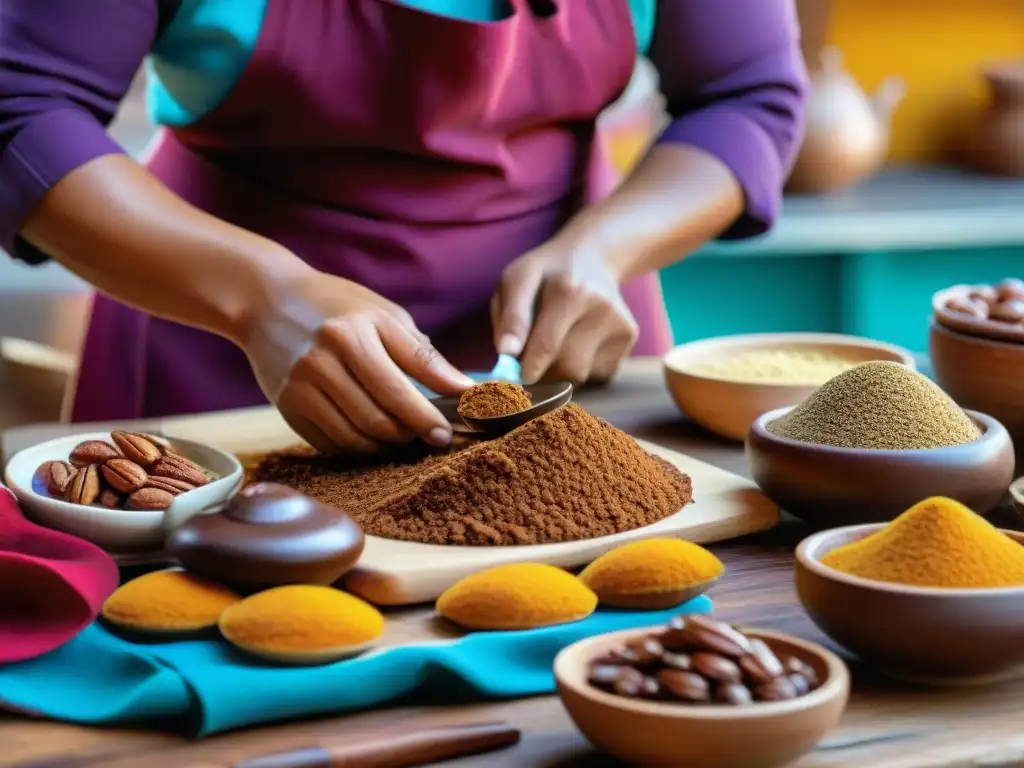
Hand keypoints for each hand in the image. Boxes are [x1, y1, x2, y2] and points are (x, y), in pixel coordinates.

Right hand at [243, 268, 472, 452]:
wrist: (267, 301)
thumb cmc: (338, 306)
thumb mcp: (383, 315)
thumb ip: (421, 353)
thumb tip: (462, 389)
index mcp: (352, 332)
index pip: (399, 387)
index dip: (428, 415)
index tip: (448, 432)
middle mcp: (322, 360)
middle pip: (378, 417)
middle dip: (411, 433)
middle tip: (429, 435)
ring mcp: (300, 386)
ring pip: (355, 437)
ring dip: (386, 444)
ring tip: (401, 434)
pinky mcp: (286, 406)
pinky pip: (330, 443)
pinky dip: (356, 446)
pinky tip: (369, 435)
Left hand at [491, 242, 637, 384]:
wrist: (592, 257)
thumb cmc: (545, 274)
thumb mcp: (516, 281)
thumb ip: (508, 318)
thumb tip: (507, 355)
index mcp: (568, 290)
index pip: (547, 345)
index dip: (527, 369)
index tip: (516, 376)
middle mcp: (601, 307)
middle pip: (568, 366)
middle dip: (543, 372)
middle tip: (530, 361)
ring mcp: (620, 323)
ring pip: (582, 374)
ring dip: (560, 371)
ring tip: (554, 346)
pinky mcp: (630, 336)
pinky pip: (599, 374)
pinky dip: (581, 369)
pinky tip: (577, 345)